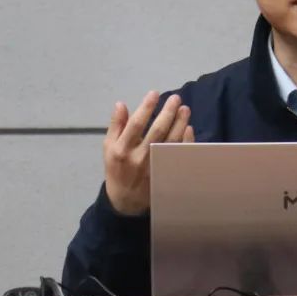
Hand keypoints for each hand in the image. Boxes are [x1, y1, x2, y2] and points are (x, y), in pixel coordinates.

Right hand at [103, 91, 194, 215]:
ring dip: (180, 124)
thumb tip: (121, 104)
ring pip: (170, 142)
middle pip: (157, 132)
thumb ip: (115, 126)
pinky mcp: (165, 174)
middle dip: (168, 113)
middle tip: (176, 98)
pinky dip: (185, 141)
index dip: (146, 107)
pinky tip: (188, 128)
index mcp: (122, 150)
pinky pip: (178, 156)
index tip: (154, 93)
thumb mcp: (108, 147)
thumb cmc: (117, 169)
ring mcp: (154, 167)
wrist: (125, 201)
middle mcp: (138, 158)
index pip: (136, 124)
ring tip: (185, 109)